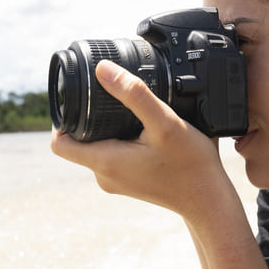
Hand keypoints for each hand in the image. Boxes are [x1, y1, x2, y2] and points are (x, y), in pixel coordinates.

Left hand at [50, 60, 231, 221]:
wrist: (208, 199)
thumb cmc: (190, 164)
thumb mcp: (164, 122)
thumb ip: (134, 94)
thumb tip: (103, 70)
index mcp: (104, 162)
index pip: (59, 143)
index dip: (62, 119)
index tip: (77, 99)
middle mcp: (104, 176)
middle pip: (77, 143)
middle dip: (86, 119)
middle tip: (106, 98)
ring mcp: (116, 182)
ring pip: (96, 148)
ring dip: (104, 129)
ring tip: (126, 113)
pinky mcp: (129, 182)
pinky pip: (112, 156)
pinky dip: (119, 140)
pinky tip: (140, 131)